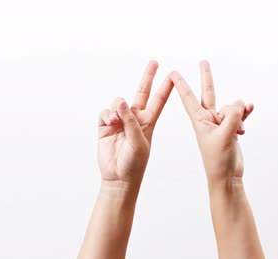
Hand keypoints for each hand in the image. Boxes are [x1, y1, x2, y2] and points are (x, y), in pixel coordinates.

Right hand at [98, 61, 172, 183]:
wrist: (118, 177)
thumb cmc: (134, 164)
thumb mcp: (138, 142)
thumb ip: (130, 121)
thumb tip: (120, 101)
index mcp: (148, 122)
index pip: (159, 101)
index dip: (165, 88)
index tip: (172, 75)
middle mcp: (134, 119)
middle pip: (141, 93)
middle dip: (147, 78)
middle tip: (154, 62)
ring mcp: (119, 122)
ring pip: (118, 102)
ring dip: (117, 108)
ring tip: (116, 121)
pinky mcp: (105, 127)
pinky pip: (105, 112)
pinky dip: (106, 115)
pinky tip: (109, 123)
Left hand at [169, 60, 253, 181]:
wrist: (226, 176)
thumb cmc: (218, 160)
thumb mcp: (225, 136)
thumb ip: (233, 116)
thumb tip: (241, 101)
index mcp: (199, 121)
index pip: (189, 98)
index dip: (182, 85)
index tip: (173, 73)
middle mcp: (208, 119)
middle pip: (208, 94)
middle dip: (207, 78)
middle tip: (203, 61)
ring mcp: (220, 124)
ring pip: (231, 107)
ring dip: (239, 112)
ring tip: (240, 127)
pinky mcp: (231, 129)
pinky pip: (240, 114)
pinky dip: (245, 114)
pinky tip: (250, 111)